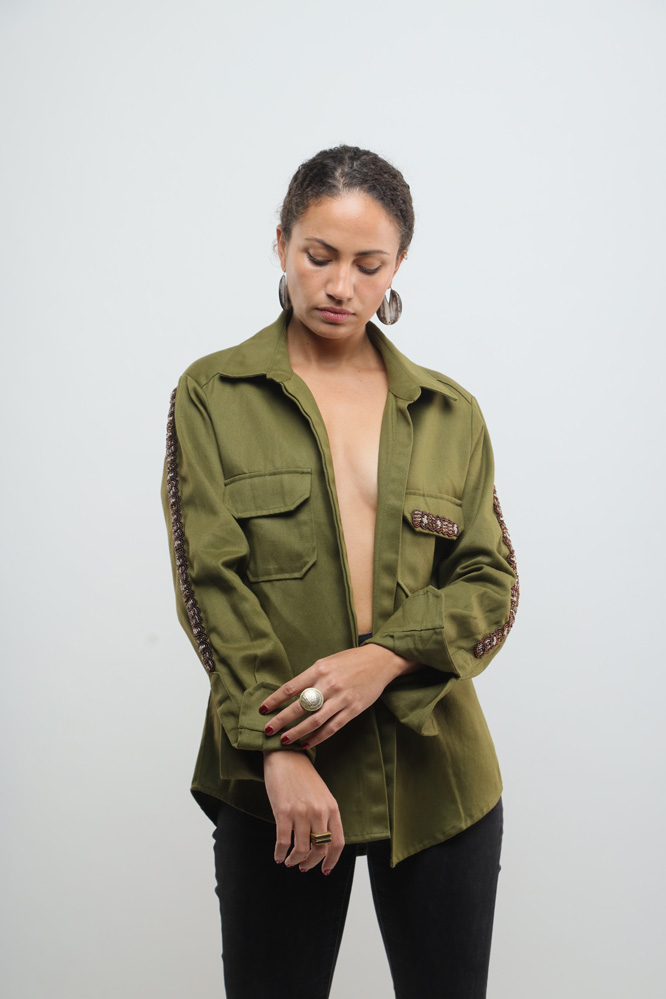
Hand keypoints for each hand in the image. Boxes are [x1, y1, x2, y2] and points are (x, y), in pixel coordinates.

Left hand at [260, 644, 417, 749]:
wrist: (379, 661)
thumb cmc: (350, 661)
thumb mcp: (327, 662)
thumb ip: (310, 677)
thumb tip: (290, 695)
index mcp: (319, 669)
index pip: (291, 687)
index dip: (275, 700)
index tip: (262, 709)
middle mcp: (329, 684)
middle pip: (300, 706)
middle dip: (281, 720)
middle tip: (268, 730)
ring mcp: (341, 698)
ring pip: (314, 720)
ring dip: (297, 732)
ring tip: (284, 741)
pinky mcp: (353, 709)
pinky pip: (332, 727)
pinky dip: (318, 738)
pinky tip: (306, 743)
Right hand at [263, 750, 343, 872]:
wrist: (286, 756)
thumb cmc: (303, 776)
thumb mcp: (322, 795)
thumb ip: (326, 816)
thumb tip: (323, 843)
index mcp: (332, 808)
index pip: (338, 843)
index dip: (331, 860)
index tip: (324, 869)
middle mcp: (319, 812)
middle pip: (320, 850)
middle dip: (311, 863)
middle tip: (302, 867)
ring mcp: (301, 812)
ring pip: (302, 850)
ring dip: (295, 860)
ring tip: (290, 861)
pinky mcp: (283, 812)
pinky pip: (283, 842)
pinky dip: (280, 853)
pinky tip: (278, 856)